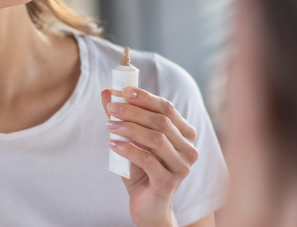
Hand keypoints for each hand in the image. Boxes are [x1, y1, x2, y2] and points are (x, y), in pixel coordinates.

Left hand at [101, 87, 198, 226]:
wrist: (146, 205)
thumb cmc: (141, 170)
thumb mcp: (131, 140)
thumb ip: (122, 116)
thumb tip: (107, 92)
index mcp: (185, 134)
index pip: (167, 108)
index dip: (145, 98)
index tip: (124, 91)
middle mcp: (189, 149)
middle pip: (161, 121)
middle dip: (133, 111)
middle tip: (112, 108)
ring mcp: (182, 167)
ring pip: (156, 139)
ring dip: (130, 129)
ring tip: (109, 126)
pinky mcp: (169, 182)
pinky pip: (148, 160)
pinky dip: (128, 149)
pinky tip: (113, 144)